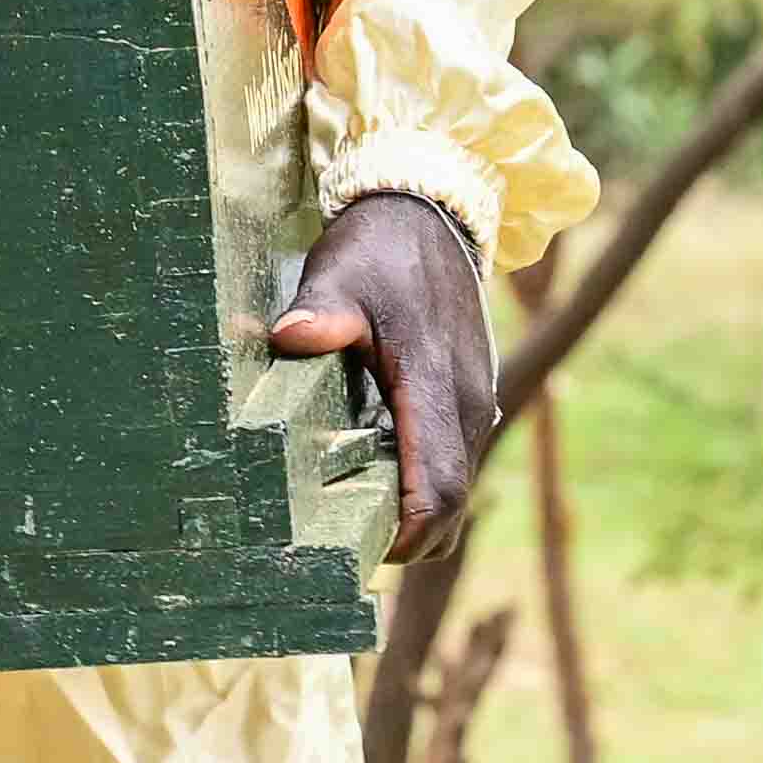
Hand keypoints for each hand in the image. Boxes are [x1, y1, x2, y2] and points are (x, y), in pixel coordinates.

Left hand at [265, 190, 496, 559]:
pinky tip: (368, 468)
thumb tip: (289, 337)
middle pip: (452, 507)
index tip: (361, 551)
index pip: (440, 488)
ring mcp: (474, 401)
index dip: (408, 534)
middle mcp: (466, 402)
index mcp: (436, 382)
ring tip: (346, 509)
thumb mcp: (340, 271)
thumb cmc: (380, 247)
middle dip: (407, 539)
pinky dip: (420, 483)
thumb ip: (319, 311)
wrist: (432, 210)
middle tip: (340, 543)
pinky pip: (452, 462)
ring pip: (456, 488)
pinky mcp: (468, 397)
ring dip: (414, 512)